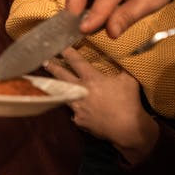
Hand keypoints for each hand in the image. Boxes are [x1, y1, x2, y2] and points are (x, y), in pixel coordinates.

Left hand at [44, 48, 158, 163]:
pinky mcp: (79, 120)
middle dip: (53, 67)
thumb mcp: (129, 80)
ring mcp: (78, 107)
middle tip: (45, 61)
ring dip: (57, 88)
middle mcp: (81, 91)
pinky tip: (76, 109)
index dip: (67, 53)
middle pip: (62, 77)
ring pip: (63, 94)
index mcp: (92, 79)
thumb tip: (124, 56)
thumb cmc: (129, 102)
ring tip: (50, 83)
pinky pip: (75, 113)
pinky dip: (76, 110)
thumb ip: (123, 67)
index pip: (76, 62)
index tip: (60, 46)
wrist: (127, 128)